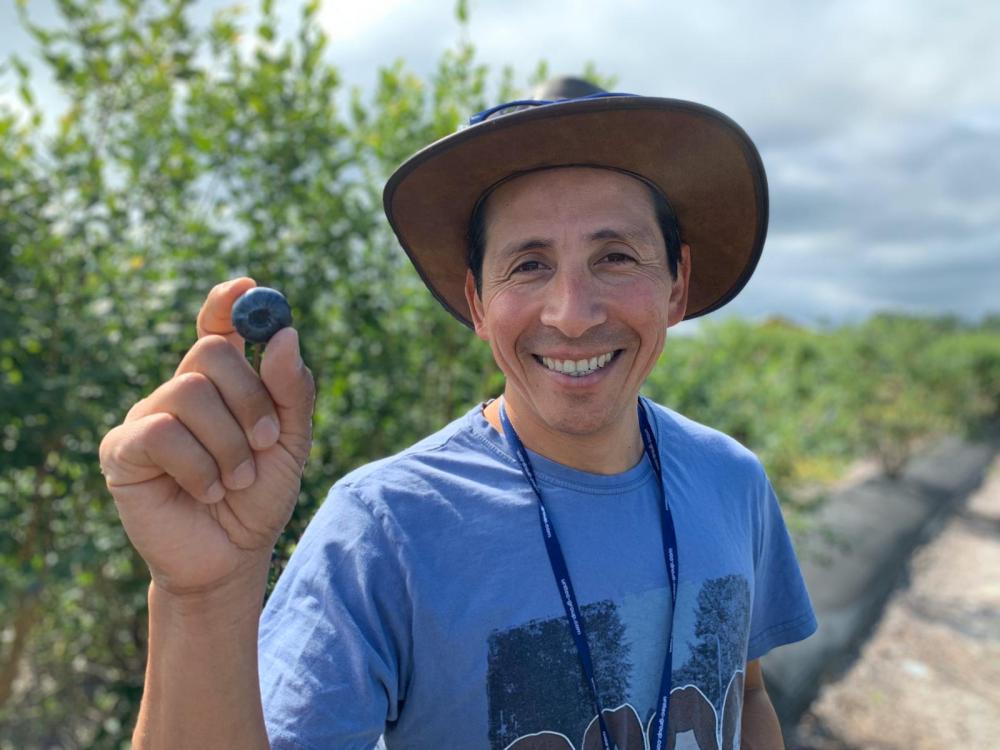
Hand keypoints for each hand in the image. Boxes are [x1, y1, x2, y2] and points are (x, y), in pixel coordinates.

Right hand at [99, 278, 314, 596]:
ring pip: (189, 392)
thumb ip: (291, 392)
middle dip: (251, 400)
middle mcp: (180, 391)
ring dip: (229, 443)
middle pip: (211, 353)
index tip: (247, 286)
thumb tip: (285, 335)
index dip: (227, 304)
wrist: (232, 557)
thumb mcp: (290, 443)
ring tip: (236, 480)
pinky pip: (162, 433)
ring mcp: (147, 417)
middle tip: (266, 443)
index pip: (217, 328)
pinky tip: (207, 491)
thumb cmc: (259, 497)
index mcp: (221, 384)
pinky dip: (199, 466)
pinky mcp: (123, 451)